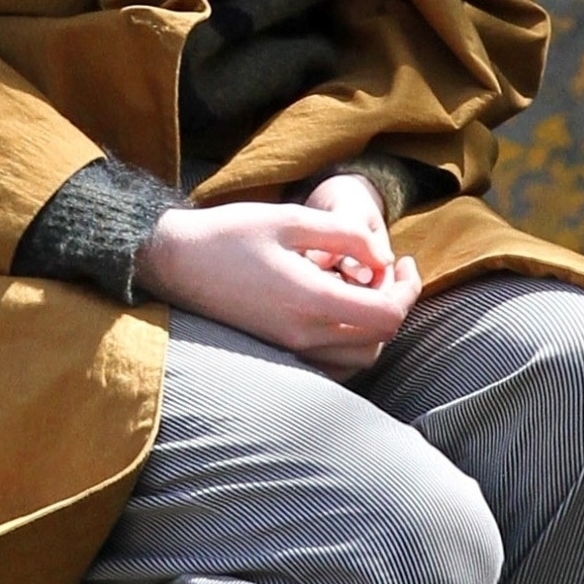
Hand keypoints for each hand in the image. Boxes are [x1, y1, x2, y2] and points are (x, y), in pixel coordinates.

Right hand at [135, 192, 420, 375]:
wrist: (175, 261)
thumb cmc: (230, 233)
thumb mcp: (292, 219)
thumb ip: (347, 236)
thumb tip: (383, 259)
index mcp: (311, 301)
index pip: (387, 316)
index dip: (407, 290)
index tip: (404, 262)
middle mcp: (304, 336)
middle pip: (379, 339)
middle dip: (394, 305)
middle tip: (387, 271)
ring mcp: (290, 349)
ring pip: (359, 356)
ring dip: (374, 325)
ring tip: (364, 287)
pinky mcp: (279, 351)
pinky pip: (332, 364)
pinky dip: (350, 342)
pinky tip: (339, 309)